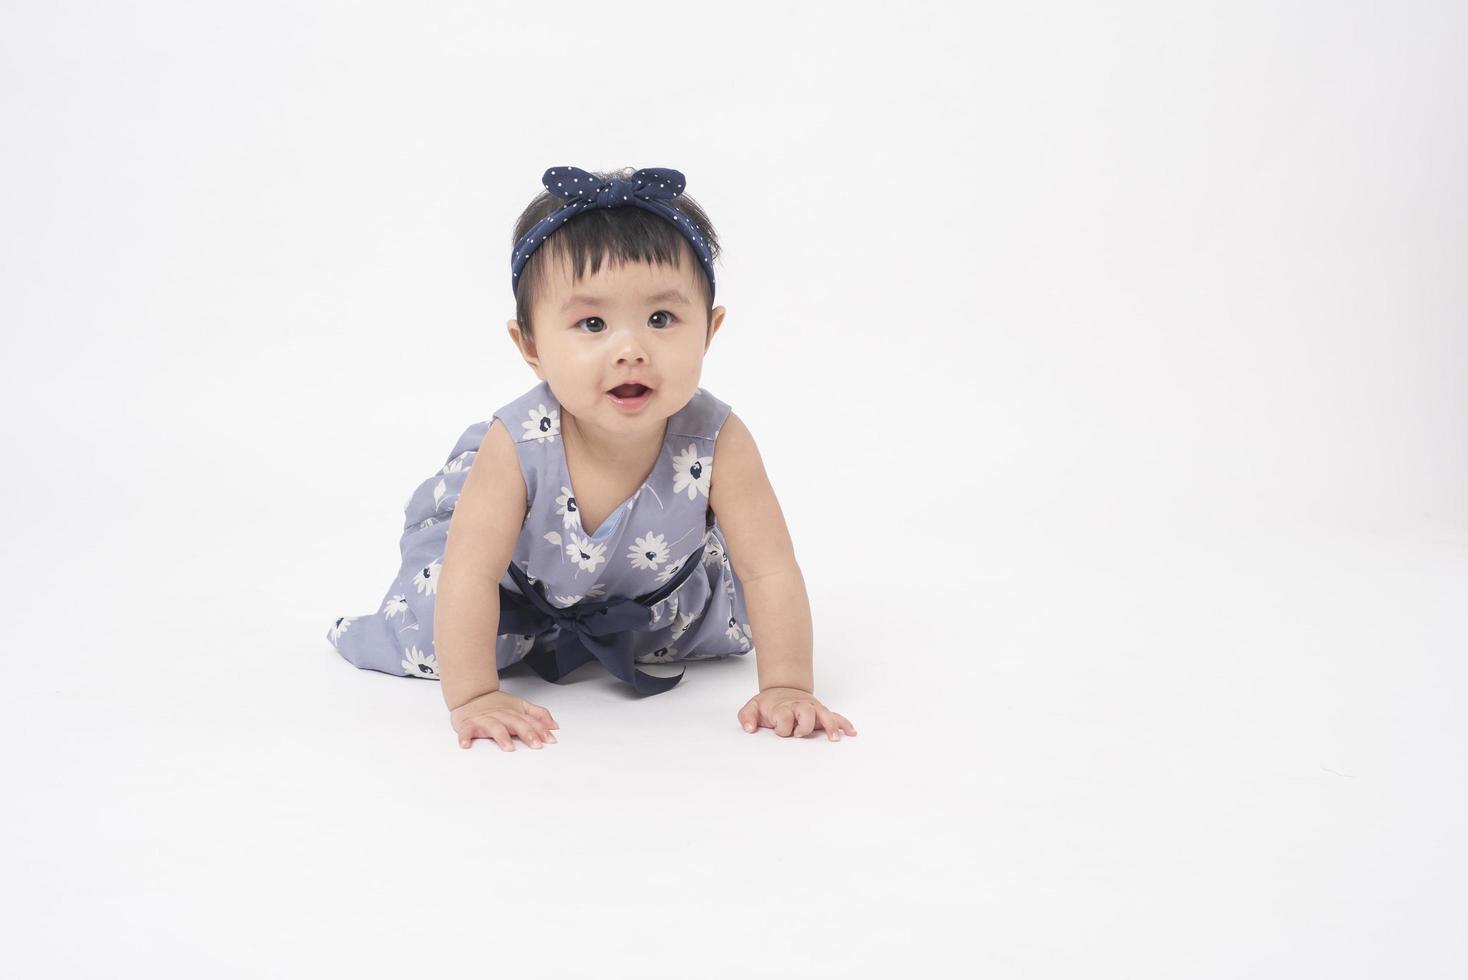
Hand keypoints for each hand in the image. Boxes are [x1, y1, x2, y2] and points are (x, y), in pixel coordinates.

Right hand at [450, 690, 558, 750]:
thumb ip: (538, 714)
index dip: (541, 730)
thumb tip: (554, 726)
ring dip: (502, 737)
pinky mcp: (468, 725)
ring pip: (495, 728)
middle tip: (536, 745)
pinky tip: (465, 745)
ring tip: (508, 748)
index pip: (530, 721)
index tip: (550, 740)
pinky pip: (466, 731)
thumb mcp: (521, 706)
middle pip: (516, 724)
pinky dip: (464, 738)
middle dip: (527, 734)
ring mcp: (485, 720)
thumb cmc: (497, 705)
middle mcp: (501, 716)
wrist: (471, 695)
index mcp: (514, 713)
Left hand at [737, 687, 856, 740]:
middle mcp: (800, 707)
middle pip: (806, 713)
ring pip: (824, 714)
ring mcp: (812, 709)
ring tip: (834, 738)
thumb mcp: (752, 706)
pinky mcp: (821, 712)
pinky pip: (835, 716)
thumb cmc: (769, 704)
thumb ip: (747, 716)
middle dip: (805, 725)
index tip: (779, 732)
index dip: (782, 727)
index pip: (784, 718)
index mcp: (783, 707)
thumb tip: (749, 728)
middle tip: (800, 734)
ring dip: (830, 725)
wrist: (783, 690)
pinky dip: (843, 723)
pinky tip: (851, 732)